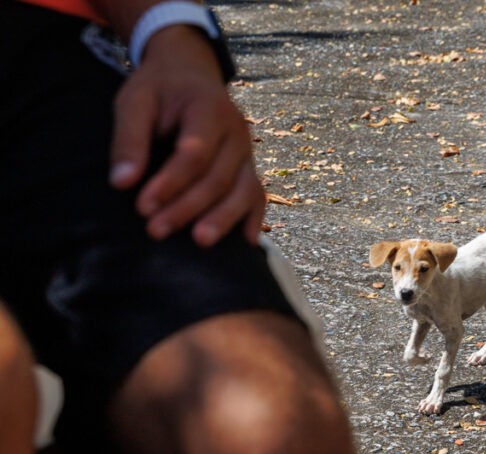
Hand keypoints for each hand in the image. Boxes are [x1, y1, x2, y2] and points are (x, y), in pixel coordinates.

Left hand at [108, 26, 264, 246]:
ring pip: (244, 189)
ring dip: (223, 218)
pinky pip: (257, 194)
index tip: (142, 207)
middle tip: (156, 231)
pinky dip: (254, 217)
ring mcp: (247, 150)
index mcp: (209, 108)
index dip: (170, 183)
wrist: (190, 72)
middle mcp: (237, 131)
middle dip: (188, 207)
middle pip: (219, 177)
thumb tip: (122, 183)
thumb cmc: (159, 89)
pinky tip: (246, 242)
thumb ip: (128, 139)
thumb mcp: (134, 101)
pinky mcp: (249, 166)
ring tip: (200, 242)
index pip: (194, 154)